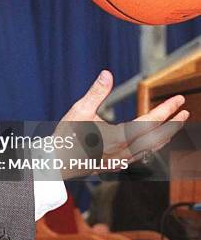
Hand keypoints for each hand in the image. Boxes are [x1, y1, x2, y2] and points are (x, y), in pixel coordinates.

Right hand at [59, 70, 188, 165]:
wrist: (54, 164)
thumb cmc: (65, 137)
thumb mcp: (79, 111)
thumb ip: (96, 92)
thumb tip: (107, 73)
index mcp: (116, 138)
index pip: (149, 123)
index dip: (166, 111)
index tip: (178, 100)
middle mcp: (122, 152)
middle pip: (157, 138)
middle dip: (173, 124)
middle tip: (185, 110)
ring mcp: (121, 161)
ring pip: (151, 149)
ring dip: (166, 135)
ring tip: (175, 123)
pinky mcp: (117, 165)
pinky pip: (143, 155)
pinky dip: (154, 145)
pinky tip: (155, 140)